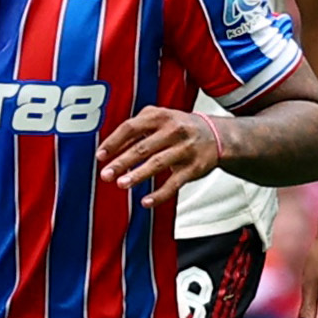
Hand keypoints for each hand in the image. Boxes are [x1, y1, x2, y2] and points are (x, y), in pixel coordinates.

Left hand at [97, 108, 220, 202]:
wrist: (217, 134)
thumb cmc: (180, 127)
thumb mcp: (159, 119)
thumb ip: (136, 130)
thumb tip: (109, 148)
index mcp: (160, 116)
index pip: (131, 127)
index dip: (114, 142)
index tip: (100, 155)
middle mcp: (173, 130)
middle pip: (143, 147)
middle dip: (122, 162)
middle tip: (105, 174)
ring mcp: (185, 149)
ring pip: (158, 163)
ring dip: (138, 175)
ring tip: (121, 184)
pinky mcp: (194, 168)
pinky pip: (174, 183)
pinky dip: (159, 194)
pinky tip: (146, 201)